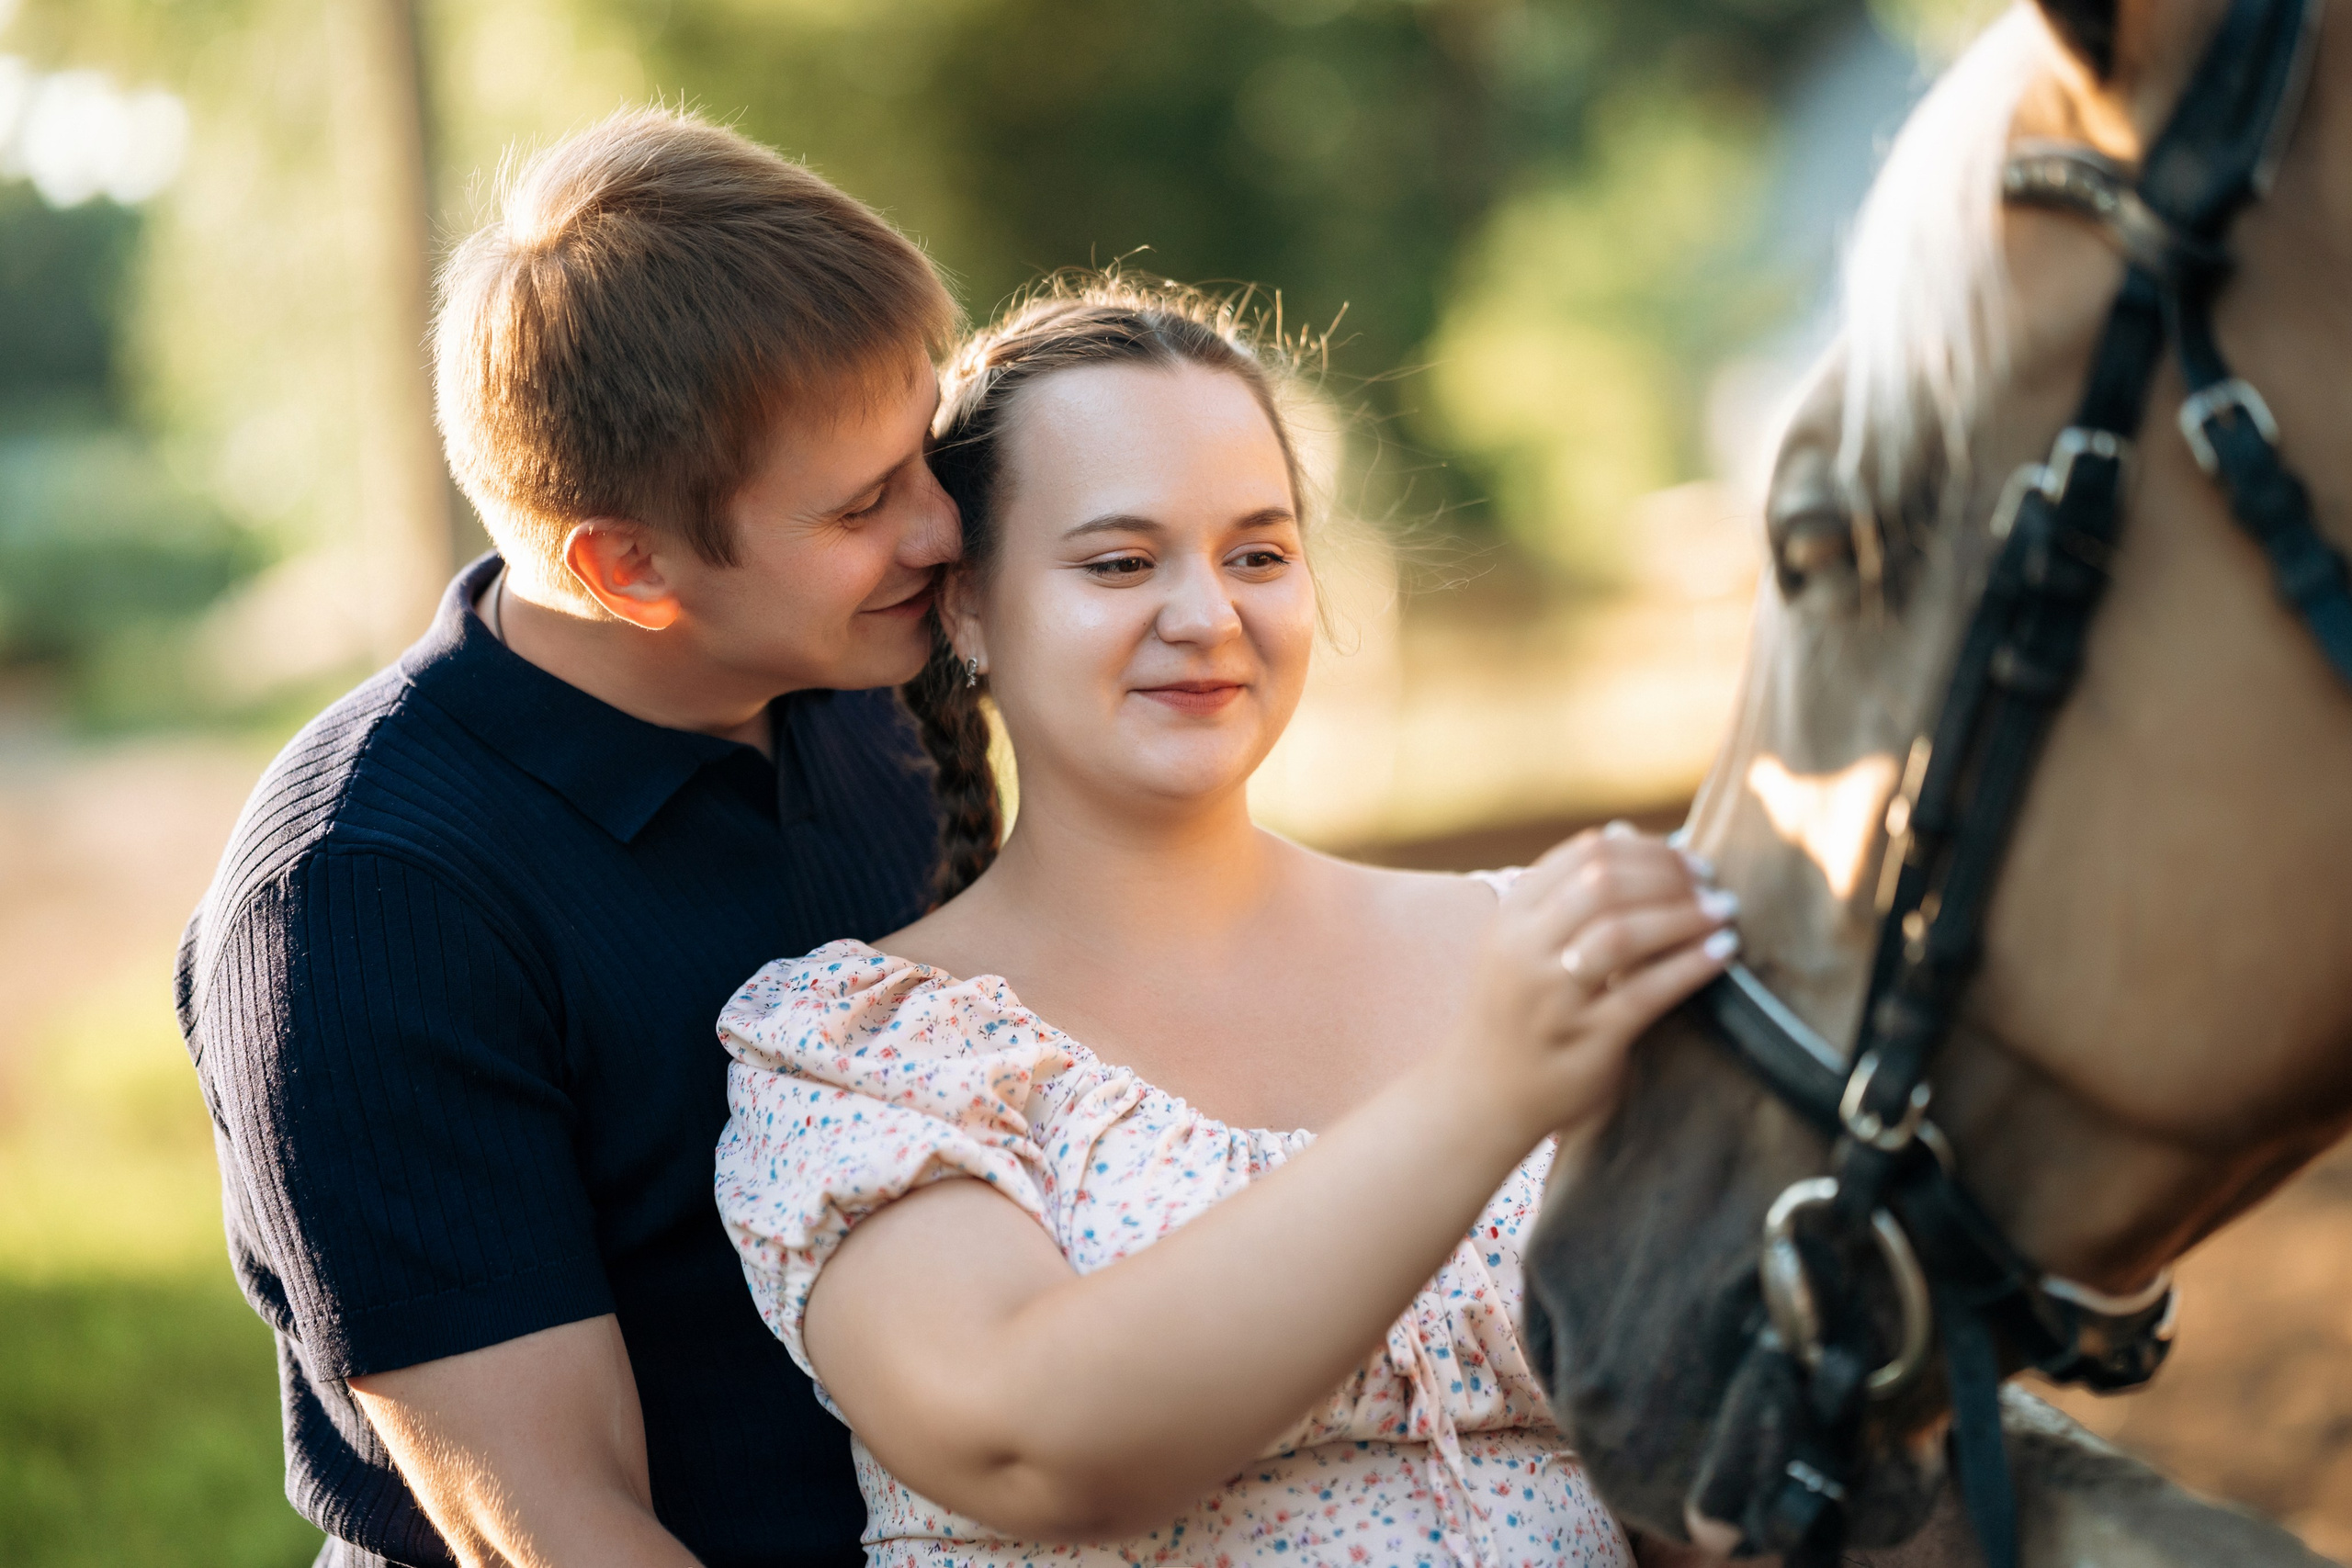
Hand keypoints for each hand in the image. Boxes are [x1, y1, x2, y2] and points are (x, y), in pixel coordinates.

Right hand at [1453, 824, 1737, 1143]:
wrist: (1480, 1095)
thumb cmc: (1515, 1012)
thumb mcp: (1523, 944)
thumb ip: (1566, 896)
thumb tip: (1626, 832)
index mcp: (1511, 916)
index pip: (1584, 855)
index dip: (1646, 848)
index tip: (1687, 857)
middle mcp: (1523, 950)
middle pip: (1604, 885)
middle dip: (1669, 876)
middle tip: (1711, 883)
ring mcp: (1551, 998)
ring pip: (1622, 933)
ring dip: (1683, 914)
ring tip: (1723, 911)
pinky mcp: (1584, 1041)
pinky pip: (1645, 993)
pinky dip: (1690, 965)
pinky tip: (1723, 951)